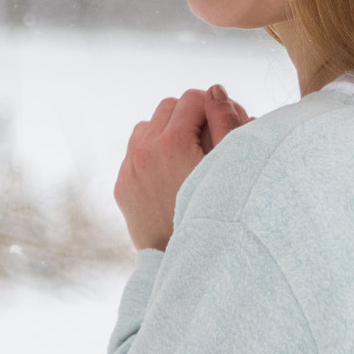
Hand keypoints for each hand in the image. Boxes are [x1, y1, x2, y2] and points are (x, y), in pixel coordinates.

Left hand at [114, 84, 250, 250]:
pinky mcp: (122, 187)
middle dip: (189, 116)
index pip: (192, 98)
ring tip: (188, 154)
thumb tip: (215, 90)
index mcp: (171, 142)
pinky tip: (171, 173)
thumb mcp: (232, 166)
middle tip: (209, 137)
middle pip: (168, 107)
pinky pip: (134, 153)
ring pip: (146, 127)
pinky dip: (151, 154)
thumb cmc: (220, 212)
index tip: (224, 122)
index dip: (213, 107)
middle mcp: (143, 151)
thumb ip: (228, 122)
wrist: (188, 262)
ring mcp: (129, 170)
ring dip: (167, 132)